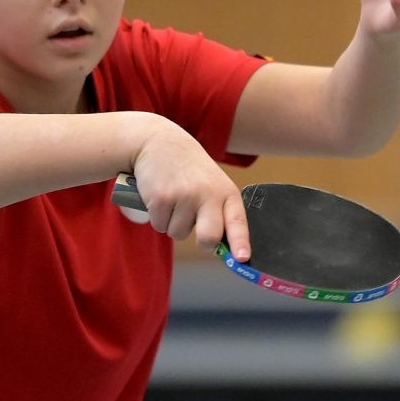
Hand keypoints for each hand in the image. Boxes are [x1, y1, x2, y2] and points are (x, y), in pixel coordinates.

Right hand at [132, 119, 249, 259]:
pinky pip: (160, 226)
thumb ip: (217, 211)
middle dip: (203, 243)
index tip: (241, 259)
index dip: (240, 242)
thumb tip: (216, 248)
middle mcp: (207, 194)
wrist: (158, 142)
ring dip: (173, 223)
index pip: (236, 221)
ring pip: (178, 233)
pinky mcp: (162, 198)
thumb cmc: (188, 169)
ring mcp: (184, 196)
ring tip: (174, 198)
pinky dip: (157, 217)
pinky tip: (160, 196)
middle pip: (209, 238)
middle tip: (197, 231)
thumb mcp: (210, 184)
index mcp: (225, 192)